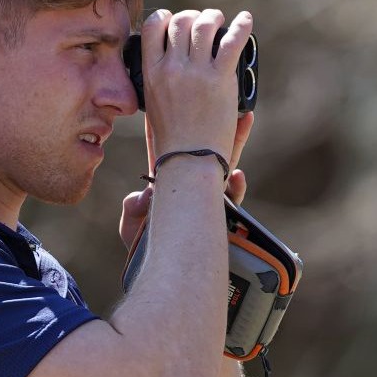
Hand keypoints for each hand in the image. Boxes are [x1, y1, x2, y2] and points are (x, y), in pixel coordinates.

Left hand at [122, 111, 253, 252]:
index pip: (180, 146)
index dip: (185, 124)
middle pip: (209, 149)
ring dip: (234, 145)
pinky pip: (233, 200)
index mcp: (173, 182)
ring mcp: (209, 201)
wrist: (159, 274)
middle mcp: (193, 187)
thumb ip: (134, 209)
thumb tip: (141, 198)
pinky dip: (237, 187)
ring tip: (243, 121)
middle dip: (220, 126)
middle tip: (229, 101)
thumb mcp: (133, 224)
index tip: (191, 103)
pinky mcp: (221, 218)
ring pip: (225, 168)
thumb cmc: (144, 250)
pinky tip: (240, 177)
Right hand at [138, 8, 252, 167]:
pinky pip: (232, 41)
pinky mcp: (219, 79)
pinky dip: (241, 26)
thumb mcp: (153, 110)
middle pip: (181, 22)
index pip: (152, 27)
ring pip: (204, 26)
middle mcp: (171, 68)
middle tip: (203, 21)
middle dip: (192, 16)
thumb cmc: (171, 143)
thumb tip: (166, 68)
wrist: (189, 162)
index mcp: (151, 74)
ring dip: (213, 17)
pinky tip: (246, 20)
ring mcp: (195, 72)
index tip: (173, 19)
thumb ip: (157, 85)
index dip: (164, 17)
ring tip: (219, 20)